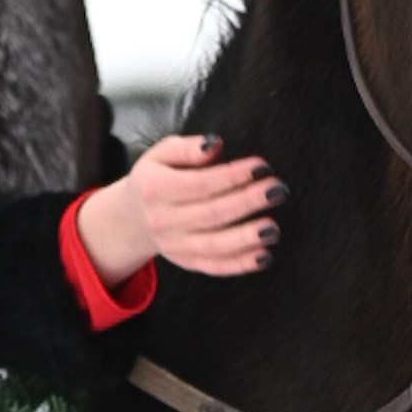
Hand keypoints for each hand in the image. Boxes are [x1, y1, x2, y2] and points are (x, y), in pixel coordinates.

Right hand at [76, 134, 284, 285]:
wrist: (134, 217)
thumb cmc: (156, 177)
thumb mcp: (162, 154)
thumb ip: (187, 148)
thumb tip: (215, 144)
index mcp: (155, 189)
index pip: (199, 183)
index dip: (232, 176)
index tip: (261, 166)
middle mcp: (163, 220)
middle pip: (211, 213)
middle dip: (247, 202)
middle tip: (277, 191)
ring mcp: (175, 245)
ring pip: (214, 245)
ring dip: (246, 238)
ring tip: (273, 228)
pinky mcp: (187, 262)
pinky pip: (215, 266)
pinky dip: (240, 264)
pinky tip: (264, 256)